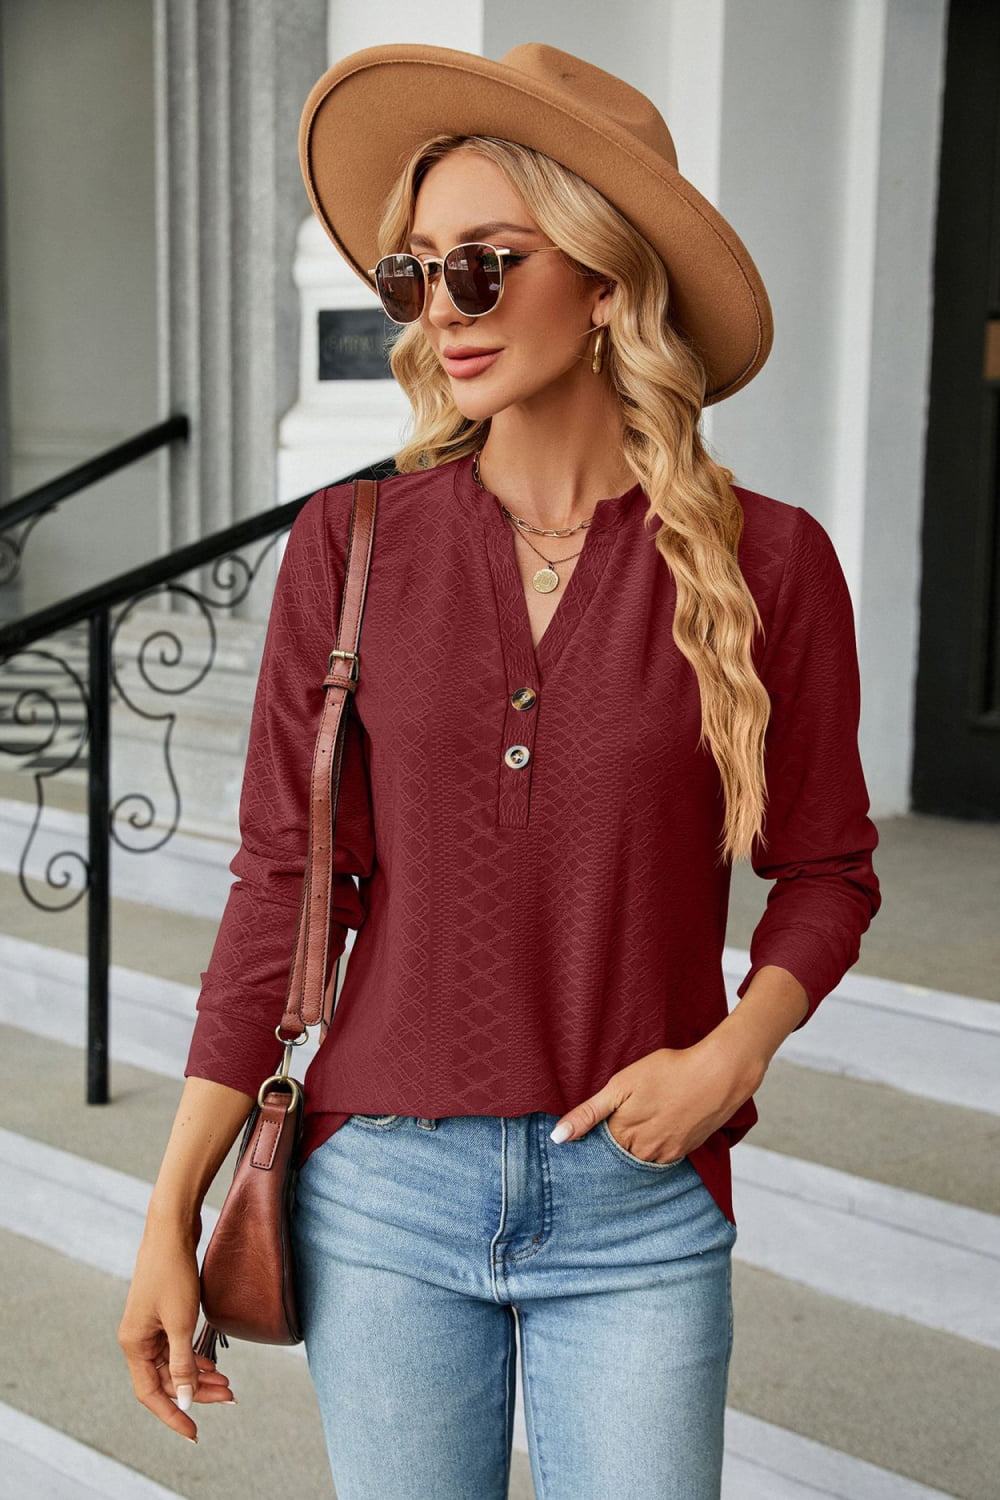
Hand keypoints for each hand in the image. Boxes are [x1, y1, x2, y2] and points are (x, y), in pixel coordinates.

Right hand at [118, 1220, 235, 1441]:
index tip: (195, 1433)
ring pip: (174, 1364)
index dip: (172, 1415)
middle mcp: (138, 1338)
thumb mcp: (180, 1321)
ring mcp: (149, 1325)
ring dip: (199, 1375)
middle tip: (229, 1398)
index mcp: (134, 1344)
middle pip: (165, 1380)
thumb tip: (185, 1400)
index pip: (150, 1394)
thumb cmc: (173, 1272)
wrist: (171, 1228)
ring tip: (228, 1384)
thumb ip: (182, 1363)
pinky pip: (177, 1346)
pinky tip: (214, 1362)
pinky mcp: (163, 1313)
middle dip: (196, 1392)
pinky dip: (195, 1356)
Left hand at [549, 1038, 763, 1162]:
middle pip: (616, 1155)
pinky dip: (652, 1147)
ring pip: (637, 1158)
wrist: (718, 1075)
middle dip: (611, 1144)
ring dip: (633, 1146)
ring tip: (640, 1120)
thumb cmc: (669, 1072)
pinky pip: (659, 1158)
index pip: (595, 1147)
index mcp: (622, 1134)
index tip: (590, 1127)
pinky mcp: (683, 1152)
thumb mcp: (622, 1085)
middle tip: (620, 1118)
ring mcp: (664, 1154)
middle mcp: (642, 1152)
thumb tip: (557, 1137)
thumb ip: (588, 1113)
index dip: (591, 1136)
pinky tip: (657, 1126)